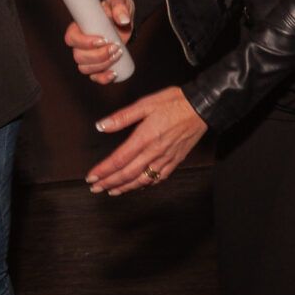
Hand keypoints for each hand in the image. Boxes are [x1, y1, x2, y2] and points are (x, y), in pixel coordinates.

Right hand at [65, 0, 135, 82]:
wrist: (126, 18)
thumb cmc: (117, 8)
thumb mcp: (119, 2)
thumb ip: (119, 7)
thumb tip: (123, 20)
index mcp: (79, 27)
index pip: (71, 38)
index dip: (85, 42)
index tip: (103, 39)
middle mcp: (80, 44)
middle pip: (79, 57)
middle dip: (99, 55)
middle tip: (116, 47)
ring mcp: (88, 56)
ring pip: (86, 68)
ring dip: (103, 65)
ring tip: (119, 53)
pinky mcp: (99, 65)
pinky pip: (95, 77)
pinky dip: (103, 78)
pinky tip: (114, 73)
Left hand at [86, 85, 205, 194]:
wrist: (202, 107)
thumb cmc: (175, 102)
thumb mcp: (146, 103)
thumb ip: (122, 117)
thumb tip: (102, 126)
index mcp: (145, 137)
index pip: (119, 159)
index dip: (103, 170)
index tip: (91, 177)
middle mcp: (154, 152)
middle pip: (127, 174)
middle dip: (109, 182)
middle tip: (96, 188)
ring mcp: (166, 158)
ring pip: (142, 179)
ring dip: (125, 187)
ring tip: (112, 191)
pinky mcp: (176, 160)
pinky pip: (159, 177)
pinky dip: (146, 184)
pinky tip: (138, 185)